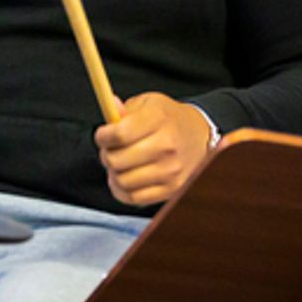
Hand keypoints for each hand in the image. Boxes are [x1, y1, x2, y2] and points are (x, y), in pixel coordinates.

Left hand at [93, 93, 211, 206]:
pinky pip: (134, 198)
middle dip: (106, 154)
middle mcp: (166, 146)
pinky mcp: (171, 189)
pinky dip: (122, 190)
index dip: (103, 136)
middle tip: (110, 149)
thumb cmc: (169, 119)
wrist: (199, 135)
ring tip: (119, 163)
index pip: (120, 134)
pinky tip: (124, 177)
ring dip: (113, 173)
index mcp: (158, 119)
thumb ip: (125, 109)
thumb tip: (111, 106)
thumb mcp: (148, 103)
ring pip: (122, 181)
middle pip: (117, 160)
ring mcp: (170, 171)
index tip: (102, 135)